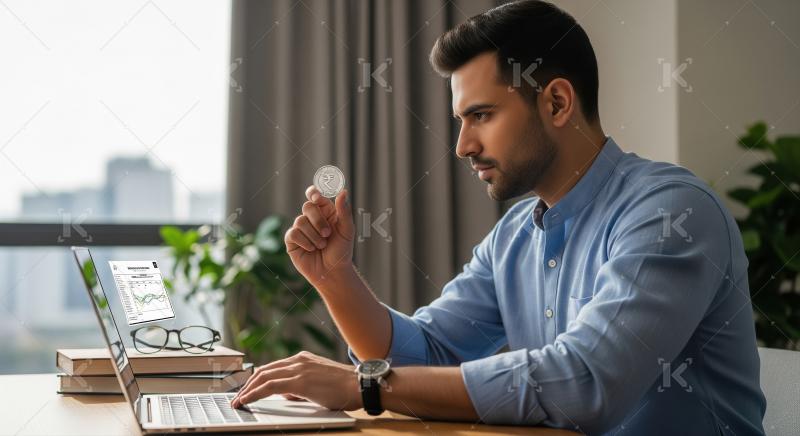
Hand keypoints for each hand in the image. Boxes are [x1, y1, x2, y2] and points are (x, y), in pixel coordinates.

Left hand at [230, 351, 361, 410]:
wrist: (359, 385)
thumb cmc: (344, 386)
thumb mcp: (318, 381)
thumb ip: (300, 385)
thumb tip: (285, 393)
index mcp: (303, 359)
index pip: (273, 367)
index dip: (257, 378)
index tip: (247, 387)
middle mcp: (298, 360)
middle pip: (264, 370)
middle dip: (248, 384)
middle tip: (238, 396)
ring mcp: (298, 369)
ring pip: (263, 376)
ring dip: (248, 389)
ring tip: (239, 401)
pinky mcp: (299, 381)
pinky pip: (269, 386)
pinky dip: (254, 393)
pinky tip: (246, 400)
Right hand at [284, 186, 353, 285]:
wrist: (333, 272)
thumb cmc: (341, 251)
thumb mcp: (347, 230)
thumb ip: (344, 211)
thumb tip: (343, 191)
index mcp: (325, 212)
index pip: (315, 195)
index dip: (313, 193)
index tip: (317, 198)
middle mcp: (312, 218)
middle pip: (307, 206)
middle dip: (318, 220)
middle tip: (327, 234)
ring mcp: (300, 229)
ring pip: (300, 221)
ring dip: (314, 235)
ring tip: (322, 246)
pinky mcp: (292, 240)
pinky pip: (293, 233)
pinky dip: (305, 242)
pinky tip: (311, 249)